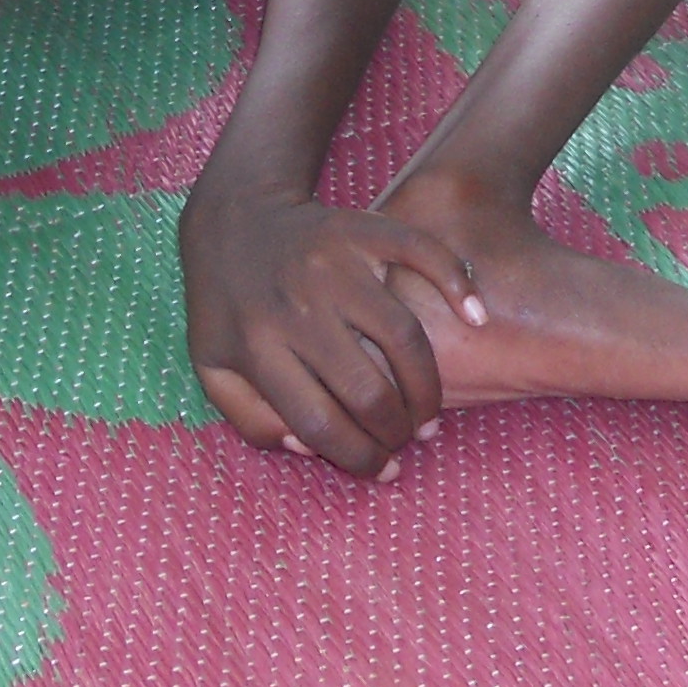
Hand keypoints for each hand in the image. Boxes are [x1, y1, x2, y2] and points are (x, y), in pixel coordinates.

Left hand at [179, 186, 487, 478]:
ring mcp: (332, 264)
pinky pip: (420, 252)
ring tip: (430, 415)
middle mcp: (296, 306)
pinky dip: (457, 281)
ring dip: (428, 387)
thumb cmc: (226, 305)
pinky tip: (474, 317)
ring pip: (403, 336)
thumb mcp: (213, 368)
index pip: (317, 422)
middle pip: (366, 389)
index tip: (381, 469)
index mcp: (256, 346)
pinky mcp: (360, 229)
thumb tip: (308, 448)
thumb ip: (251, 420)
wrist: (232, 217)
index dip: (358, 457)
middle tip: (407, 442)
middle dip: (396, 431)